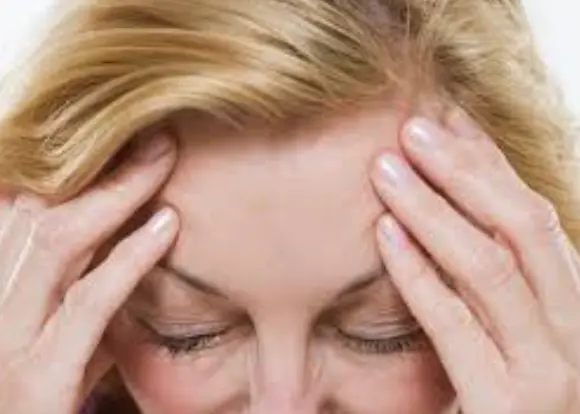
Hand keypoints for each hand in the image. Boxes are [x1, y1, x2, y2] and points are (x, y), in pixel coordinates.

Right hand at [0, 132, 178, 413]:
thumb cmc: (49, 401)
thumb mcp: (63, 343)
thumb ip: (78, 303)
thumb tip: (122, 252)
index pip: (26, 211)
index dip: (74, 171)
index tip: (124, 143)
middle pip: (41, 212)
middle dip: (100, 169)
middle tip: (154, 138)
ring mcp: (5, 343)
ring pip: (56, 241)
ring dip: (117, 194)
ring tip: (163, 162)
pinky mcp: (35, 383)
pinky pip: (86, 304)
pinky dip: (129, 259)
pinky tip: (167, 226)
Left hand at [371, 110, 579, 412]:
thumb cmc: (502, 396)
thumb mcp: (505, 330)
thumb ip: (485, 279)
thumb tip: (443, 211)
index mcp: (571, 303)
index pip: (532, 214)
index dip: (490, 163)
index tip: (447, 121)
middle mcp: (574, 329)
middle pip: (521, 225)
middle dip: (465, 169)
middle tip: (411, 128)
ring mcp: (549, 369)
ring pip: (491, 265)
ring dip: (434, 208)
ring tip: (386, 169)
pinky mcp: (508, 406)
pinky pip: (455, 324)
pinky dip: (417, 273)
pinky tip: (384, 233)